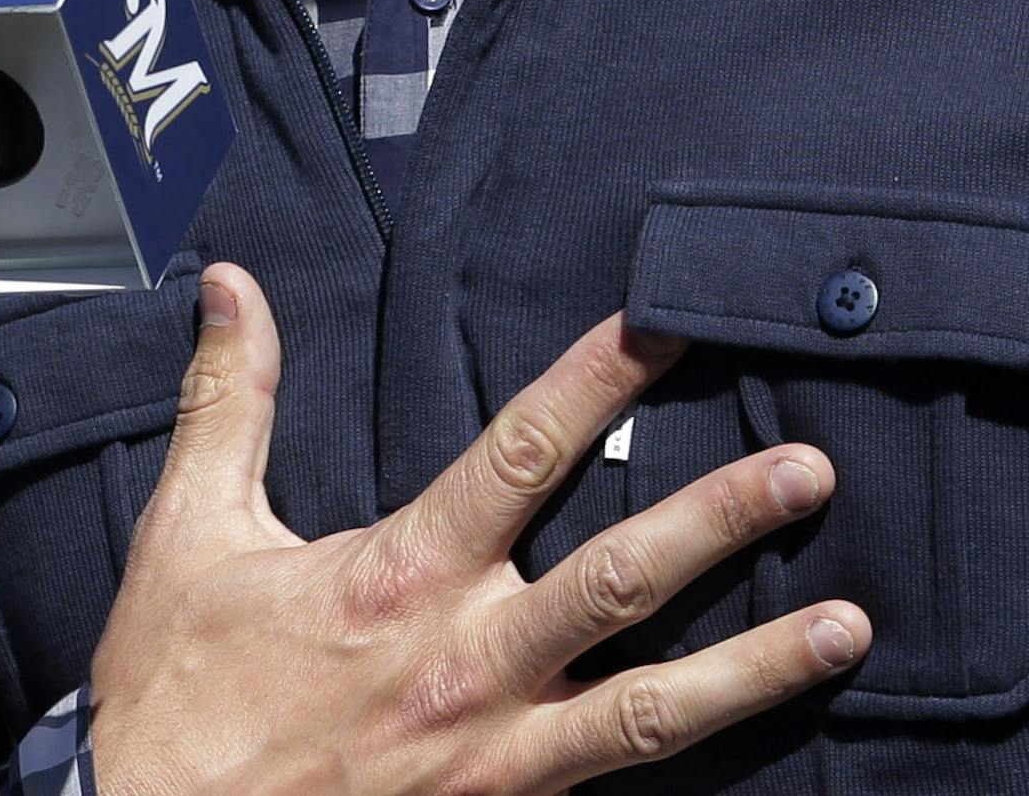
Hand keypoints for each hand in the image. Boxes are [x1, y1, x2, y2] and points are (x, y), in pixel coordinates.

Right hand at [89, 262, 868, 795]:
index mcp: (400, 576)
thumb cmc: (177, 702)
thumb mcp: (188, 536)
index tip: (667, 324)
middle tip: (811, 470)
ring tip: (850, 627)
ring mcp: (495, 754)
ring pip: (651, 707)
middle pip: (620, 575)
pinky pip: (612, 787)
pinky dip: (686, 764)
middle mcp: (465, 662)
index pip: (523, 450)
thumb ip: (227, 402)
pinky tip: (762, 745)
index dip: (599, 378)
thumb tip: (230, 283)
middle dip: (723, 518)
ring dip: (757, 666)